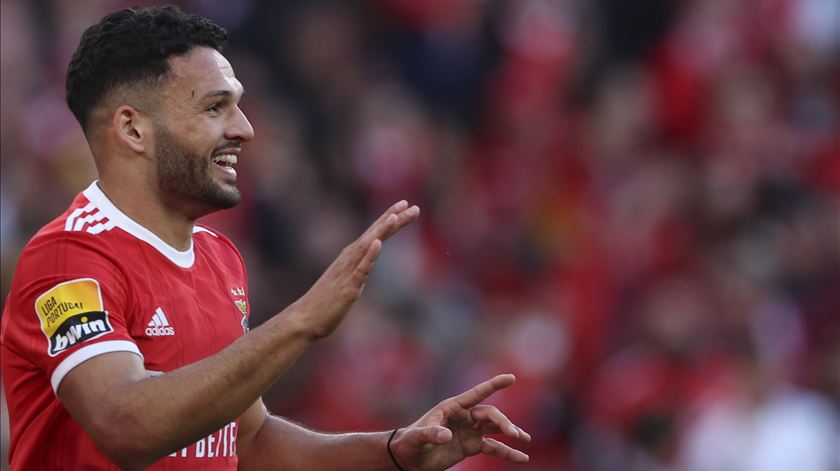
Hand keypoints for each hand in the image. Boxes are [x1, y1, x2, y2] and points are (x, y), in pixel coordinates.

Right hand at [291, 200, 419, 338]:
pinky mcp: (348, 287)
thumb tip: (364, 267)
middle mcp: (349, 259)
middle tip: (410, 204)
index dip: (390, 218)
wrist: (304, 319)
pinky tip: (378, 243)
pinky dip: (370, 255)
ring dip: (381, 231)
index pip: (373, 233)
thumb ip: (356, 272)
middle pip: (374, 234)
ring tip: (395, 216)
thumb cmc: (324, 303)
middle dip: (392, 218)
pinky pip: (361, 269)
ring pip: (367, 246)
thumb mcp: (345, 282)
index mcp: (350, 257)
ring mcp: (348, 272)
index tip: (404, 204)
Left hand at [390, 374, 530, 470]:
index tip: (511, 378)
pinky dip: (507, 452)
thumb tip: (446, 436)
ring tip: (525, 440)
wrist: (409, 458)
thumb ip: (430, 433)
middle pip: (490, 415)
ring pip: (495, 428)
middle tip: (513, 434)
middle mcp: (465, 416)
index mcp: (452, 407)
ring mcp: (470, 431)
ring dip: (510, 432)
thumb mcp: (416, 437)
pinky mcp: (472, 446)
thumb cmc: (409, 442)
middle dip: (503, 422)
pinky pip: (493, 447)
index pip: (476, 393)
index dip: (493, 385)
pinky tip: (521, 457)